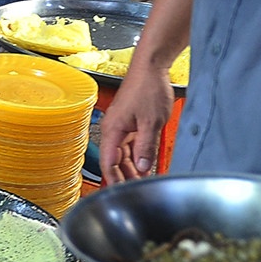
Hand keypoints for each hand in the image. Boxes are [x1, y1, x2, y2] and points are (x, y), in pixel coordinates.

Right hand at [99, 67, 175, 183]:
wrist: (151, 68)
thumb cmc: (147, 88)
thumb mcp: (151, 122)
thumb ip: (146, 147)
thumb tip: (143, 166)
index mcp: (112, 130)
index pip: (109, 163)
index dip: (115, 180)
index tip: (122, 193)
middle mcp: (113, 129)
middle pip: (115, 160)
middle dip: (125, 176)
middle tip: (138, 190)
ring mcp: (121, 125)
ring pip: (123, 153)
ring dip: (132, 167)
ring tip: (143, 180)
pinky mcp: (129, 122)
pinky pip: (130, 144)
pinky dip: (137, 155)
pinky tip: (146, 162)